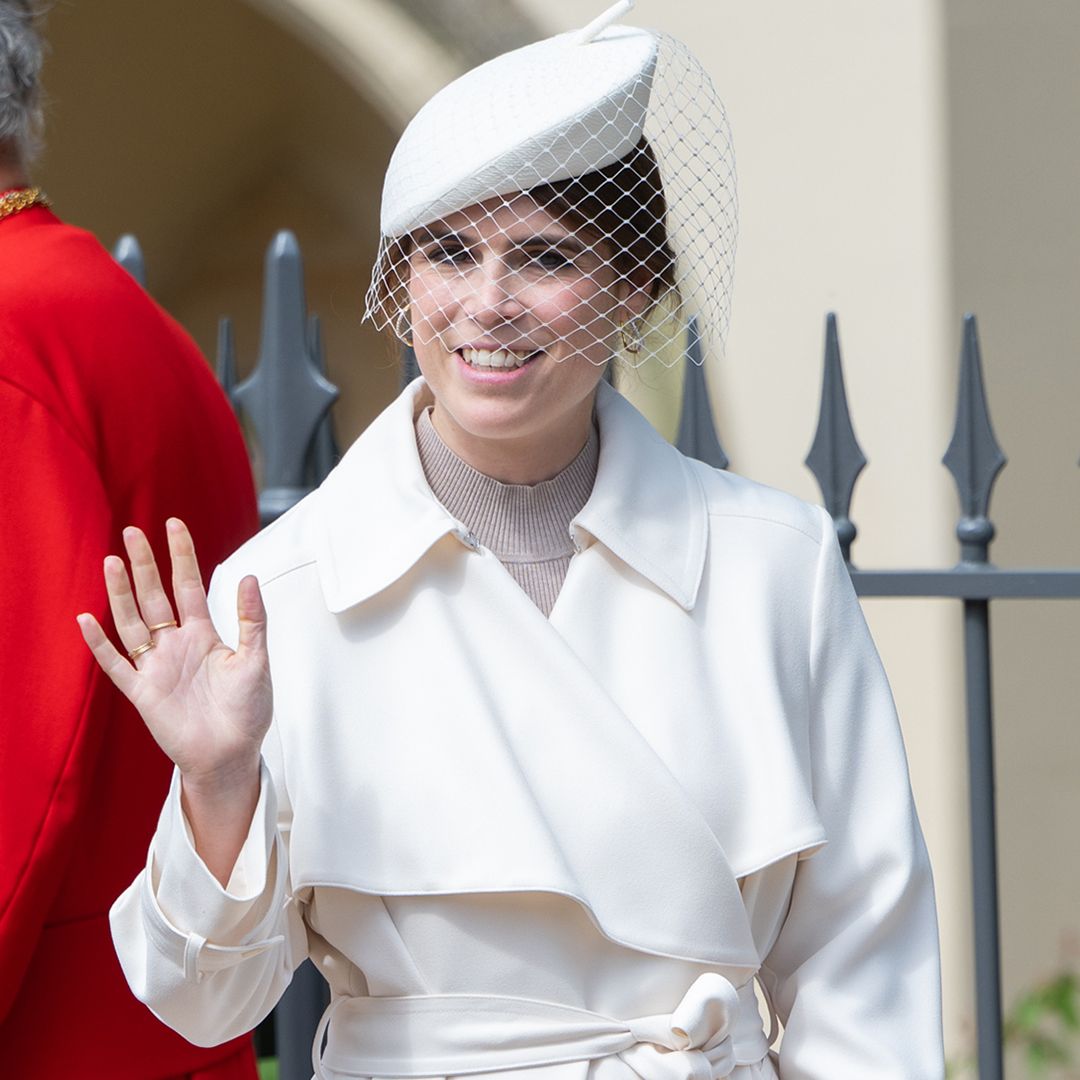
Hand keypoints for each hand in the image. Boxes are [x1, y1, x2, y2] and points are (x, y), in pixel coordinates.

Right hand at [77, 518, 271, 793]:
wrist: (232, 754)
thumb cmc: (248, 710)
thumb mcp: (256, 659)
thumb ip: (252, 620)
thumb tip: (249, 577)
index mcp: (204, 635)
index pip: (188, 585)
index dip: (181, 555)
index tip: (173, 524)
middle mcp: (176, 645)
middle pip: (155, 596)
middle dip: (144, 564)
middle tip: (132, 531)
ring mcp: (156, 667)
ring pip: (132, 622)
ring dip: (120, 594)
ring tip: (111, 561)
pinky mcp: (142, 692)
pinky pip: (116, 664)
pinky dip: (100, 643)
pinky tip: (86, 619)